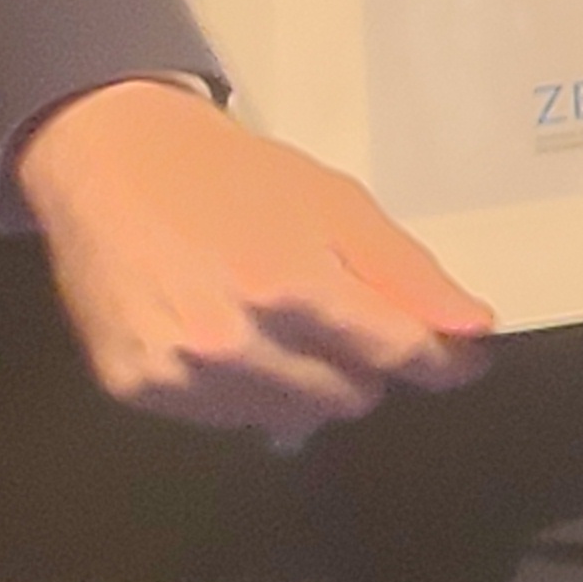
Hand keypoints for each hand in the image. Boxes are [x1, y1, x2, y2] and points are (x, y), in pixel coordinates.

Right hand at [8, 80, 492, 439]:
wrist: (106, 162)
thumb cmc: (234, 178)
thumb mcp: (335, 203)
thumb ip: (408, 274)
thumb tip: (476, 333)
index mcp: (289, 284)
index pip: (396, 354)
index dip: (440, 361)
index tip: (458, 359)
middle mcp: (232, 340)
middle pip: (348, 397)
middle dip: (360, 365)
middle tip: (337, 317)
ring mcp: (178, 371)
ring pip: (291, 416)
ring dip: (302, 383)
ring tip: (275, 323)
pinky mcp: (134, 387)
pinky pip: (224, 419)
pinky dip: (242, 391)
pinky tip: (226, 338)